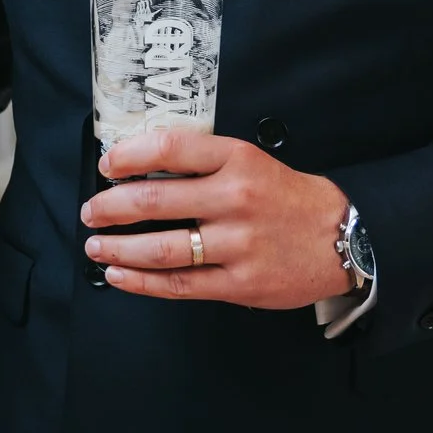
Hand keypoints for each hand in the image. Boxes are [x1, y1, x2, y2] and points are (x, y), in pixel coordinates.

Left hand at [79, 129, 353, 310]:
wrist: (341, 236)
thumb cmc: (286, 197)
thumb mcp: (250, 160)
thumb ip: (202, 162)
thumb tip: (138, 168)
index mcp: (236, 159)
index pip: (168, 148)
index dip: (127, 156)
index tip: (106, 165)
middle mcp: (234, 199)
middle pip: (153, 201)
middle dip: (109, 208)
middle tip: (91, 211)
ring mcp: (237, 244)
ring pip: (160, 248)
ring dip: (117, 248)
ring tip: (96, 246)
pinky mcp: (240, 283)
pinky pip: (179, 284)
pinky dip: (142, 282)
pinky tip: (120, 275)